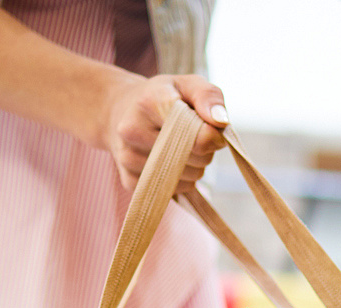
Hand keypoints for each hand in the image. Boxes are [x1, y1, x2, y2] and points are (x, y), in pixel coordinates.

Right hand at [102, 74, 229, 189]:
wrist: (119, 112)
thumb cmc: (162, 97)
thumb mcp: (187, 84)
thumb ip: (208, 96)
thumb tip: (221, 122)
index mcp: (149, 102)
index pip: (193, 130)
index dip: (213, 134)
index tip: (213, 127)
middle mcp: (132, 130)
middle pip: (195, 155)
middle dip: (206, 149)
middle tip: (194, 134)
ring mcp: (128, 158)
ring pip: (188, 176)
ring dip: (196, 165)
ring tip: (181, 147)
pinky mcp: (129, 181)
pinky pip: (174, 190)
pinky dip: (182, 180)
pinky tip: (170, 161)